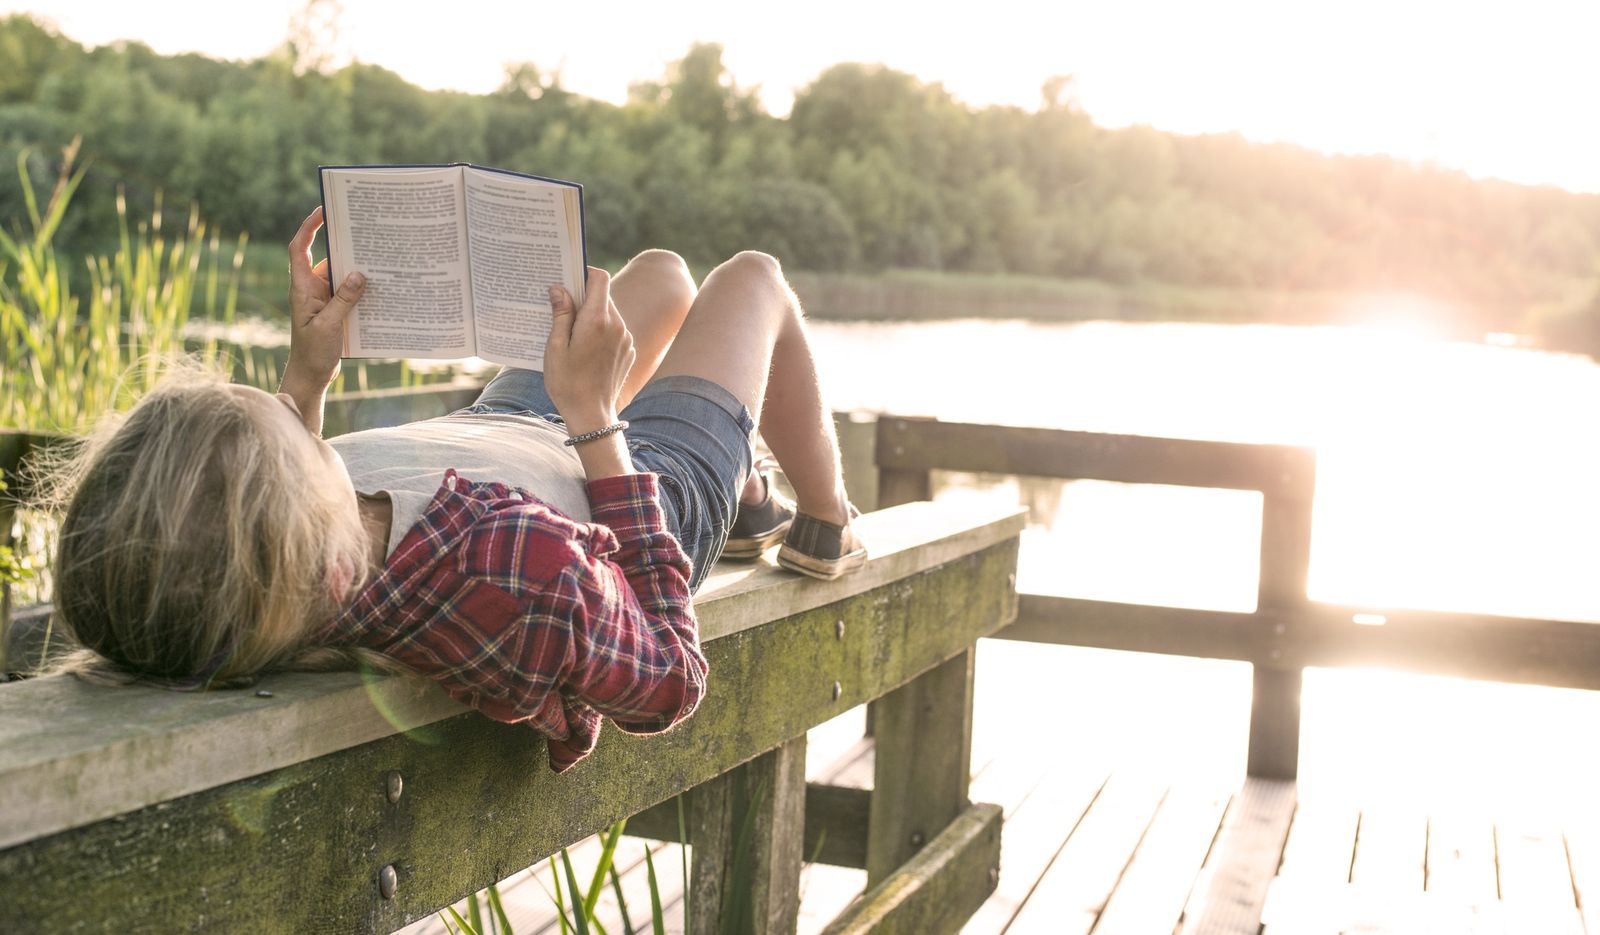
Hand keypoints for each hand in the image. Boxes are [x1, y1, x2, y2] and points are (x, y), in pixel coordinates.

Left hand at [283, 206, 365, 397]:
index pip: (299, 248)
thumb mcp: (330, 326)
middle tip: (365, 229)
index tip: (323, 210)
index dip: (308, 226)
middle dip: (343, 243)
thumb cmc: (313, 352)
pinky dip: (362, 287)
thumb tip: (359, 274)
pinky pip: (349, 291)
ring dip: (357, 268)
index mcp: (302, 287)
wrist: (311, 375)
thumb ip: (343, 300)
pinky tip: (381, 286)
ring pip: (341, 274)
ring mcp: (323, 298)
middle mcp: (311, 288)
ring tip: (379, 257)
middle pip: (326, 256)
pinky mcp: (335, 309)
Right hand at [544, 267, 636, 434]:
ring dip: (591, 315)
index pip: (599, 278)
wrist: (591, 415)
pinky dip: (600, 331)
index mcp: (597, 320)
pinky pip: (615, 331)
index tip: (568, 278)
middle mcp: (617, 325)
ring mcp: (626, 339)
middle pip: (603, 296)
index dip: (584, 273)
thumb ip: (560, 314)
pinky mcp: (629, 351)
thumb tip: (560, 288)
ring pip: (609, 313)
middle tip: (561, 307)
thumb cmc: (568, 383)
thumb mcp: (555, 347)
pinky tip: (584, 348)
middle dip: (583, 297)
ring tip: (570, 332)